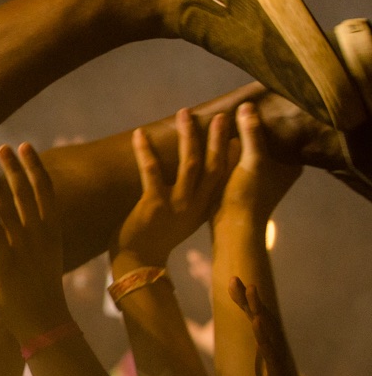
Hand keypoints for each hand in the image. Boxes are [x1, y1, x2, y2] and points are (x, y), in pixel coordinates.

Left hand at [0, 144, 70, 343]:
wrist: (44, 322)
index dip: (35, 167)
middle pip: (28, 193)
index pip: (46, 191)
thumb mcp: (45, 256)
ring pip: (10, 210)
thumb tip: (24, 217)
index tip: (25, 147)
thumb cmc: (42, 290)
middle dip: (16, 168)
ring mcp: (24, 248)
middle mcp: (41, 236)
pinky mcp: (6, 262)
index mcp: (53, 232)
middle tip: (4, 147)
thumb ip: (35, 235)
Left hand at [112, 109, 233, 266]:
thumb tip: (194, 183)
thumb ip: (191, 201)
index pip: (223, 176)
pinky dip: (146, 151)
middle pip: (213, 165)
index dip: (230, 153)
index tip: (237, 132)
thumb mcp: (180, 218)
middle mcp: (195, 204)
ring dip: (188, 136)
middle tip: (221, 115)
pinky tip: (140, 134)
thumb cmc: (156, 239)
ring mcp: (177, 204)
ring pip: (189, 164)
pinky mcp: (154, 205)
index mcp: (202, 207)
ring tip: (185, 112)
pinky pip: (151, 172)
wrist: (138, 263)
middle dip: (218, 139)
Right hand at [219, 100, 301, 224]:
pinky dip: (228, 148)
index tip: (256, 102)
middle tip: (236, 104)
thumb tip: (247, 105)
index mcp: (291, 165)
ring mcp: (261, 177)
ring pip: (250, 148)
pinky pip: (237, 157)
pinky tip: (215, 137)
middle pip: (266, 140)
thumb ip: (252, 134)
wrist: (232, 229)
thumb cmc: (249, 196)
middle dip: (251, 125)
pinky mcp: (243, 183)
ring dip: (237, 135)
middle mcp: (280, 170)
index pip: (284, 134)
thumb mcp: (252, 161)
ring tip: (222, 116)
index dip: (270, 119)